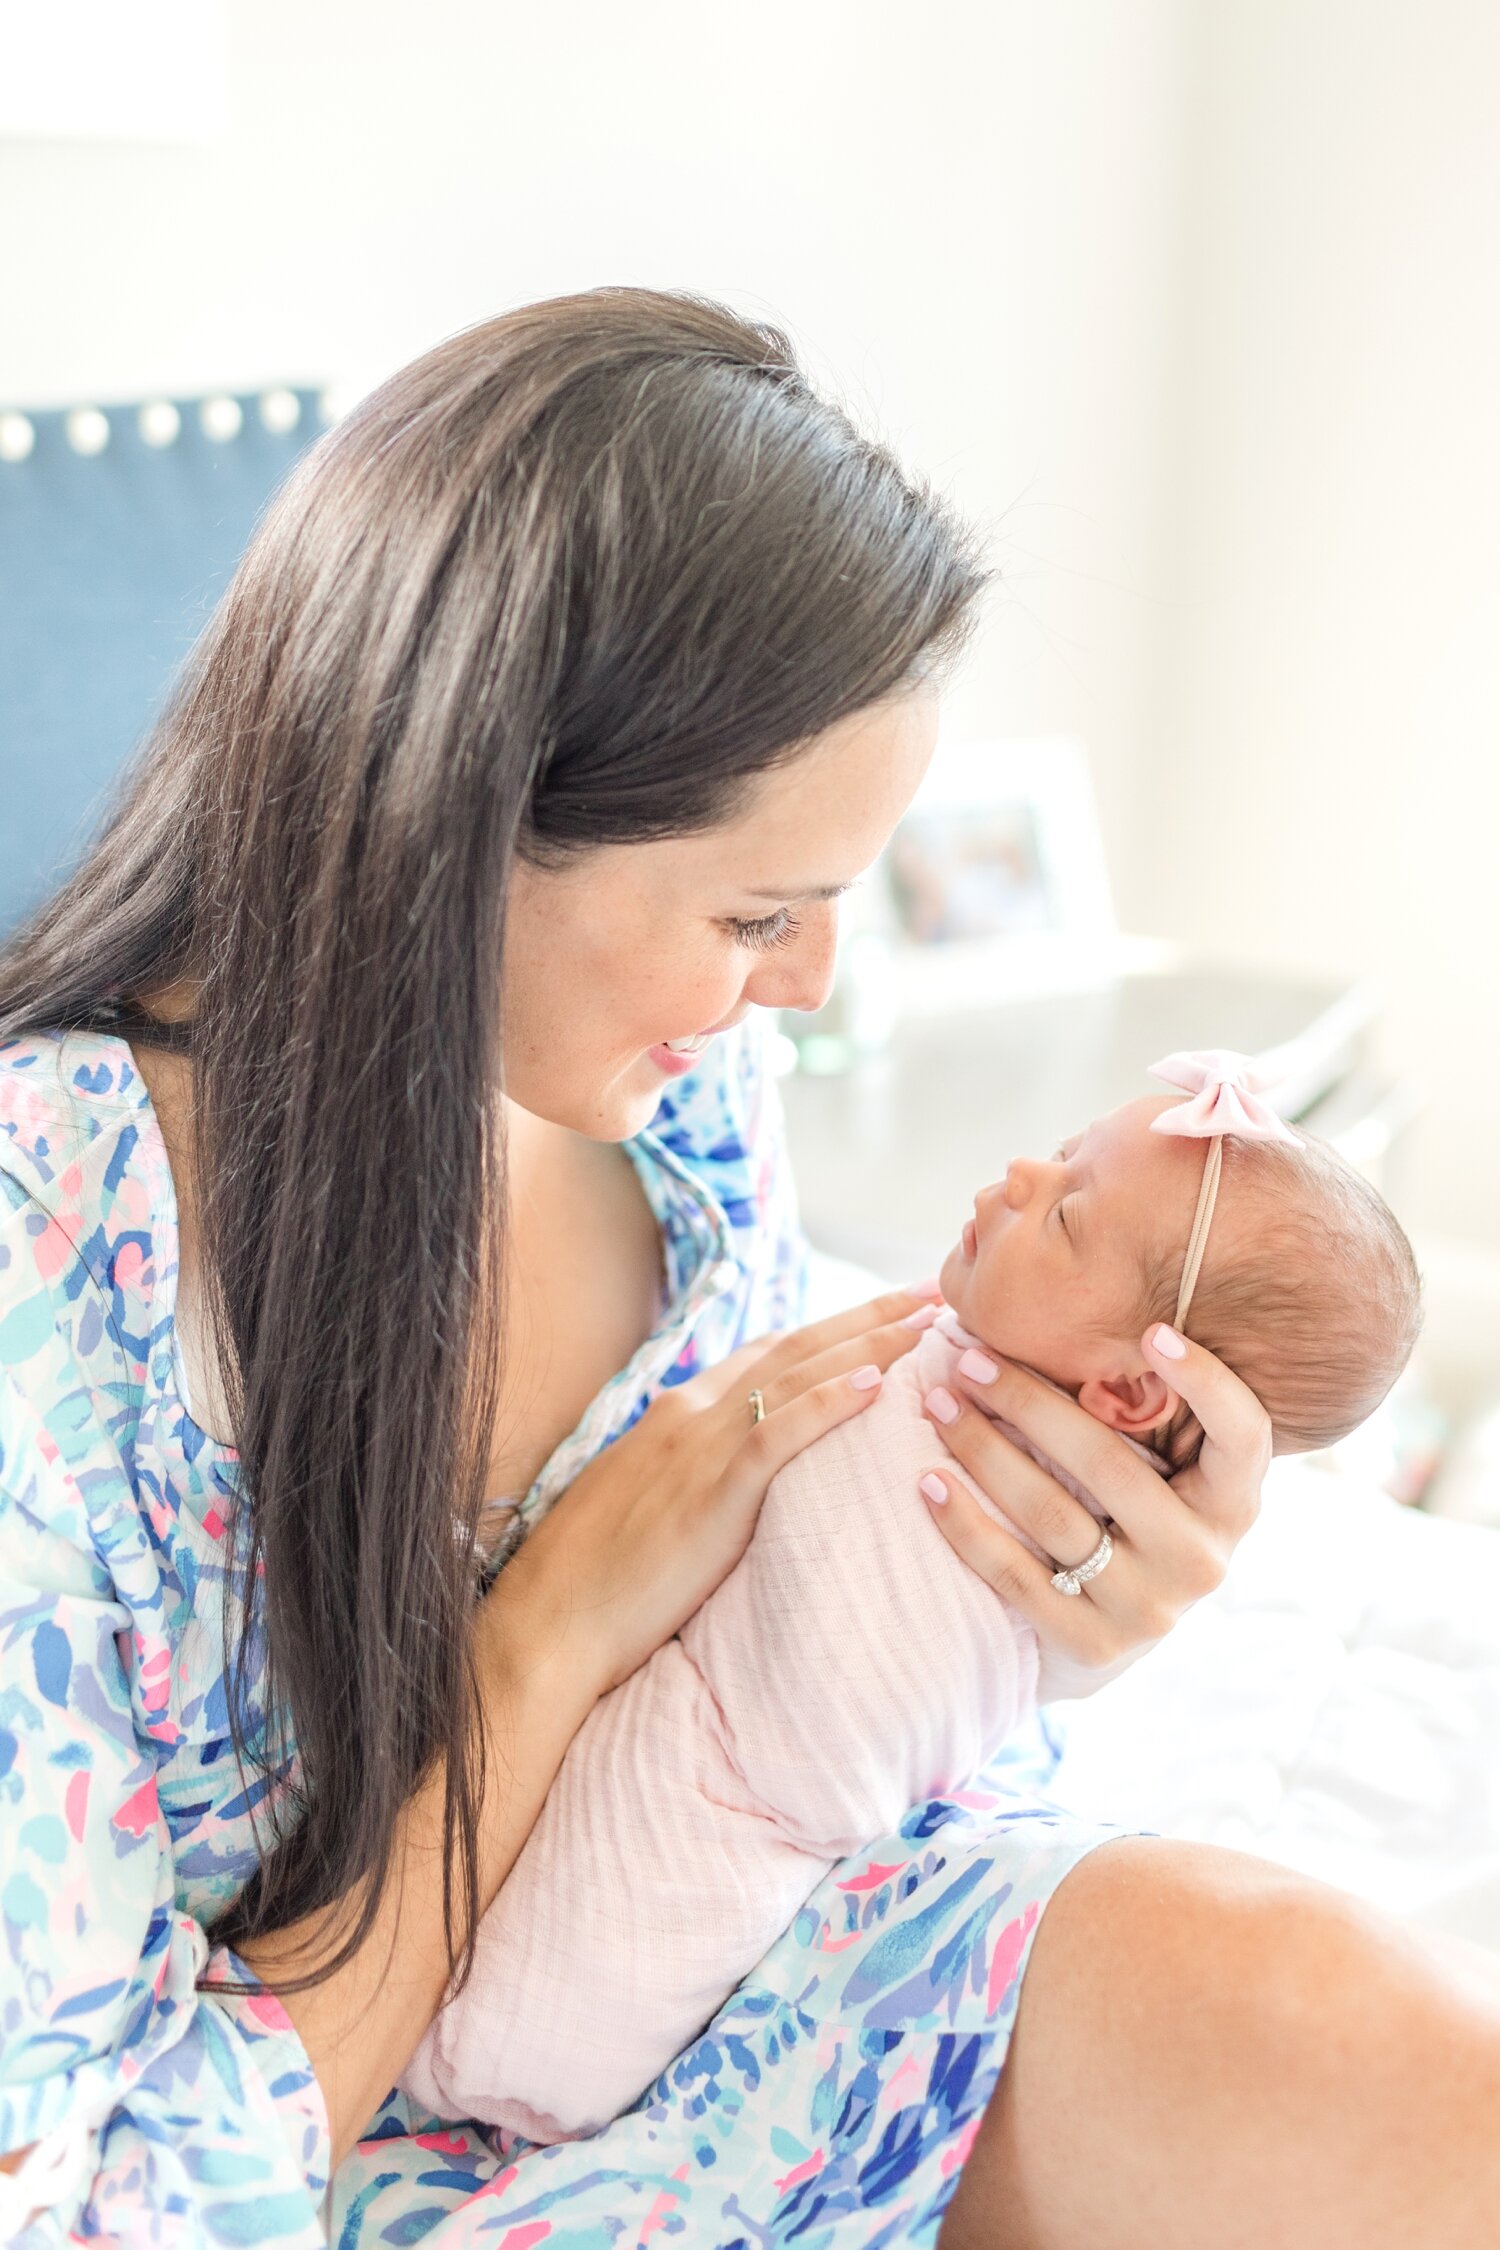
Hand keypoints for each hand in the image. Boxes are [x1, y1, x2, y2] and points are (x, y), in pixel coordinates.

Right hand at [488, 1284, 939, 1697]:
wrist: (549, 1624)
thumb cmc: (593, 1581)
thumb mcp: (645, 1505)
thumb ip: (692, 1477)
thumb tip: (737, 1481)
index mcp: (674, 1414)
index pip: (766, 1355)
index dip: (828, 1331)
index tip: (882, 1313)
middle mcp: (689, 1413)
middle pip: (795, 1348)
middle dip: (867, 1316)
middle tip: (930, 1291)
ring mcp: (697, 1448)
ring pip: (797, 1376)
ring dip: (868, 1343)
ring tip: (926, 1321)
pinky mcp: (710, 1494)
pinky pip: (778, 1435)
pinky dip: (829, 1403)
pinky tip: (876, 1383)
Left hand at [916, 1323, 1270, 1701]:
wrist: (1109, 1639)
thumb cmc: (1132, 1523)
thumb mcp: (1166, 1479)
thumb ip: (1148, 1418)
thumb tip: (1070, 1314)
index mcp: (1231, 1505)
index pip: (1243, 1436)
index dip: (1207, 1383)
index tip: (1152, 1331)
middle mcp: (1200, 1559)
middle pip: (1107, 1464)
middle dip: (1027, 1401)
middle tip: (967, 1357)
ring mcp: (1147, 1608)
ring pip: (1050, 1513)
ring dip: (983, 1449)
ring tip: (937, 1404)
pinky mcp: (1090, 1644)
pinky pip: (1013, 1572)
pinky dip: (964, 1522)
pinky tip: (929, 1480)